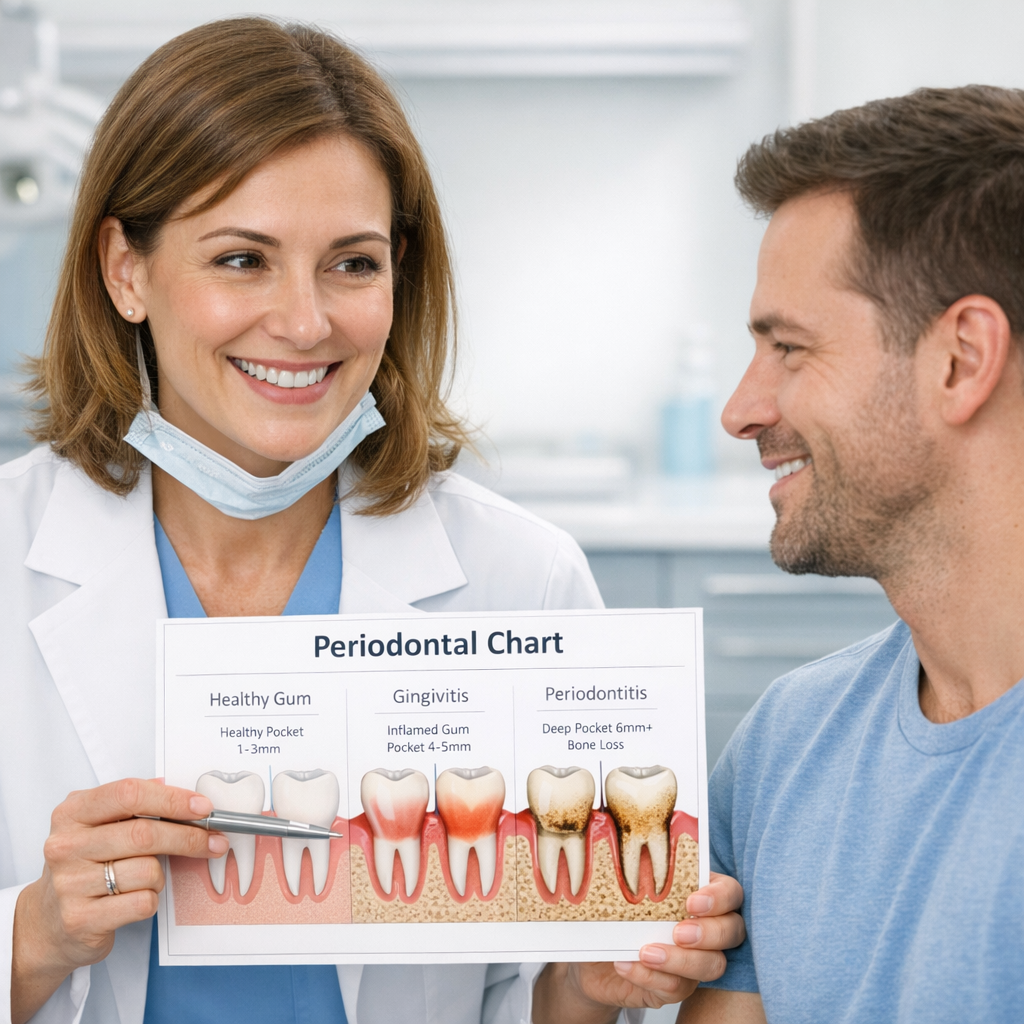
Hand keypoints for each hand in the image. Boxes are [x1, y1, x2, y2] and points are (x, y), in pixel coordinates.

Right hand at [11, 778, 226, 1023]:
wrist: (46, 924)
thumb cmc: (86, 866)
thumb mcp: (99, 826)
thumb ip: (136, 807)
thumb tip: (187, 798)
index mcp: (72, 813)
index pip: (130, 794)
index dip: (173, 799)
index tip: (204, 808)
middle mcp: (65, 846)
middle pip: (144, 833)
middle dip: (188, 837)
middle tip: (215, 841)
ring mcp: (69, 884)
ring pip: (147, 870)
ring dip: (161, 875)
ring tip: (147, 878)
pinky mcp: (80, 919)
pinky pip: (142, 902)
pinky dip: (150, 899)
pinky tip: (134, 899)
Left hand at [532, 872, 744, 1023]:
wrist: (591, 956)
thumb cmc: (614, 912)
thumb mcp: (622, 887)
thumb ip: (635, 873)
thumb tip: (622, 854)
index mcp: (700, 893)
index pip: (731, 892)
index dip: (719, 897)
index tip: (692, 901)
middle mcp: (707, 927)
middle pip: (733, 931)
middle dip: (708, 933)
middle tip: (679, 932)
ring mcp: (696, 959)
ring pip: (713, 965)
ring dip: (682, 961)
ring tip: (646, 952)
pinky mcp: (677, 986)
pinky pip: (678, 989)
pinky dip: (650, 978)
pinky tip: (626, 964)